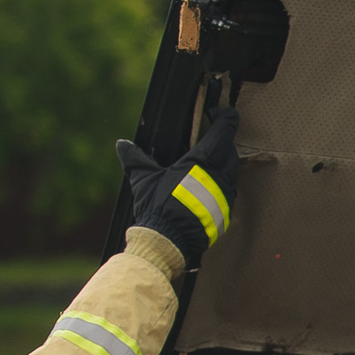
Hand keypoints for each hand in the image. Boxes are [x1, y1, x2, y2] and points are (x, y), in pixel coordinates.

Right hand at [117, 107, 238, 265]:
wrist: (168, 240)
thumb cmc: (157, 207)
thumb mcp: (144, 179)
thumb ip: (135, 159)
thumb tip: (123, 145)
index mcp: (201, 162)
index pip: (221, 134)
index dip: (225, 121)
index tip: (226, 114)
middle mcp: (218, 176)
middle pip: (229, 152)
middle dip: (223, 143)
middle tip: (213, 138)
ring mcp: (225, 194)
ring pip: (231, 171)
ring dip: (224, 163)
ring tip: (210, 162)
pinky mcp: (225, 211)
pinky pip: (229, 190)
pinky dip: (222, 183)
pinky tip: (209, 186)